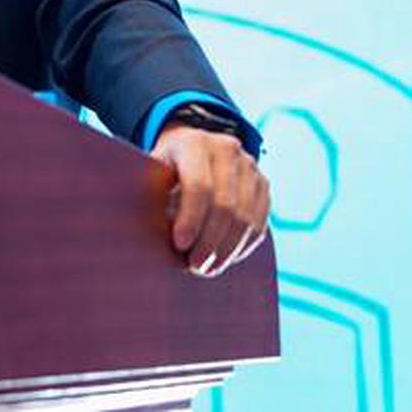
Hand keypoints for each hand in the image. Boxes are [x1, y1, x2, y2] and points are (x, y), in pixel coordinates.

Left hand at [150, 124, 270, 276]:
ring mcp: (249, 166)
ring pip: (246, 217)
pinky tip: (227, 258)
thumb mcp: (153, 171)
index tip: (179, 245)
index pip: (198, 185)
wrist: (193, 146)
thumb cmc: (165, 166)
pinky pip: (259, 221)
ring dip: (228, 249)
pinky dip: (243, 245)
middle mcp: (227, 150)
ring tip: (209, 268)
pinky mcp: (263, 184)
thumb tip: (149, 237)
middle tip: (195, 266)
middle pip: (226, 205)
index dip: (190, 219)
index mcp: (194, 143)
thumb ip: (154, 196)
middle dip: (210, 241)